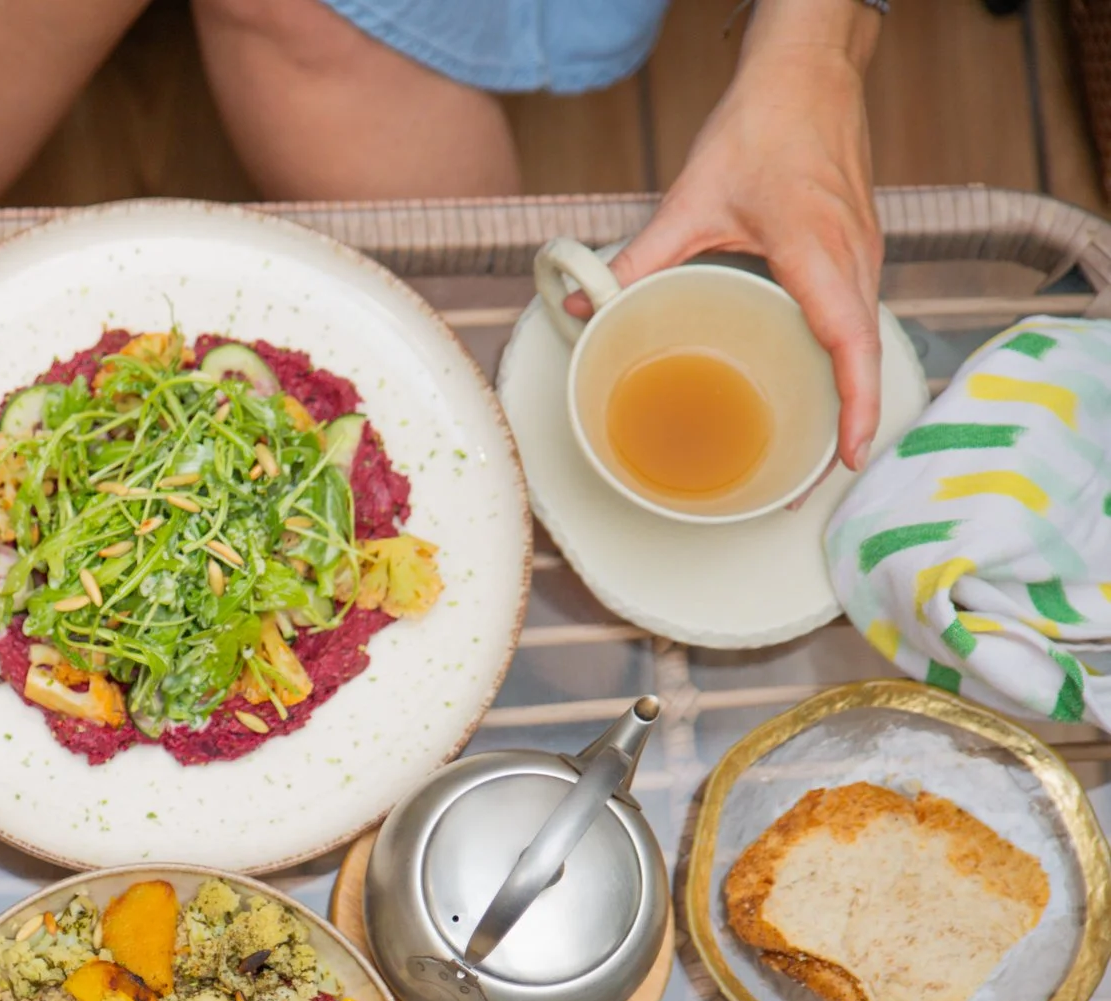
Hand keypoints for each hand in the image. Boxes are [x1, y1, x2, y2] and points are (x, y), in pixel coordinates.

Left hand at [599, 33, 881, 469]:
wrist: (810, 70)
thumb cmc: (766, 124)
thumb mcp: (693, 198)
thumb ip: (640, 257)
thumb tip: (589, 305)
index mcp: (820, 253)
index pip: (851, 344)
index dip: (855, 407)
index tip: (846, 458)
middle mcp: (854, 259)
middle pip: (861, 356)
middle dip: (845, 422)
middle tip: (804, 479)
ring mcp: (863, 252)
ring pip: (862, 337)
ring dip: (845, 391)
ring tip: (811, 446)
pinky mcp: (857, 246)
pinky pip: (855, 314)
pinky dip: (841, 356)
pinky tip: (811, 380)